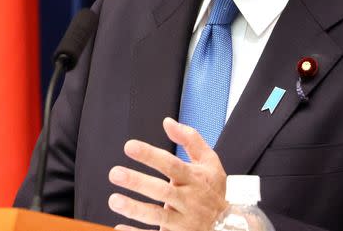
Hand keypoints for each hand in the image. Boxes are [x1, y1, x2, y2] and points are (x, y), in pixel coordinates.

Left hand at [108, 117, 227, 230]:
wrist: (228, 225)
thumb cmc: (212, 190)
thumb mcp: (209, 162)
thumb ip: (190, 139)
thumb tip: (167, 122)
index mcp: (195, 178)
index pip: (171, 164)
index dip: (150, 155)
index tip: (129, 146)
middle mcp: (189, 200)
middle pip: (162, 191)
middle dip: (138, 182)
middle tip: (115, 173)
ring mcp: (183, 221)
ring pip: (158, 216)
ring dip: (135, 209)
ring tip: (114, 200)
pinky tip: (119, 228)